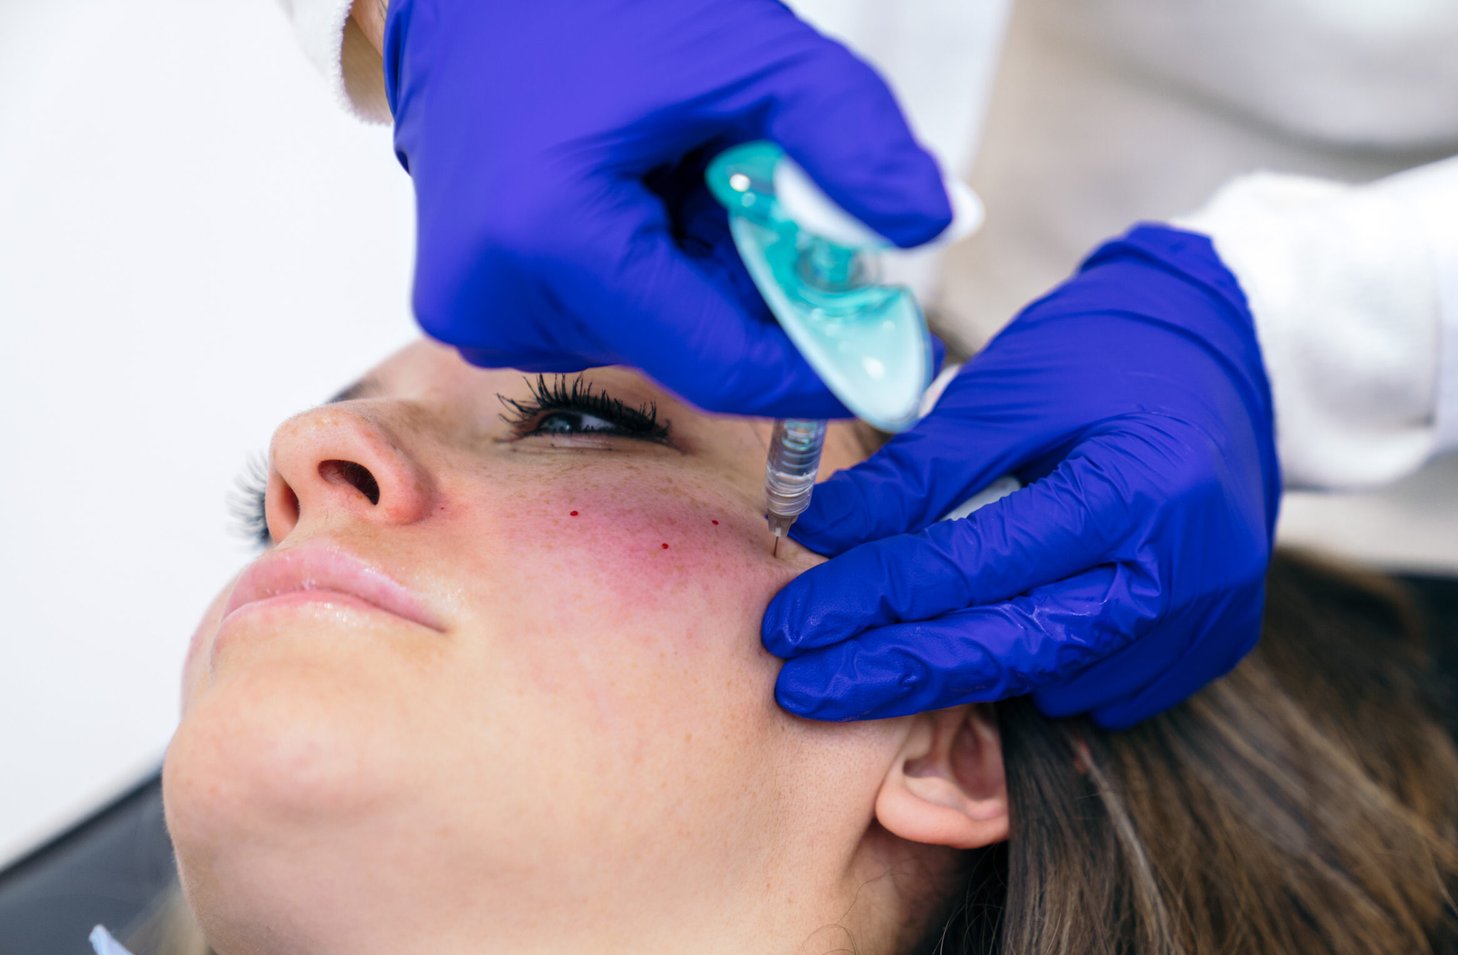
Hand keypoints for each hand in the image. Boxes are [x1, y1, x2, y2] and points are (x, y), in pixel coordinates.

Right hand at [382, 0, 951, 415]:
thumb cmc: (587, 4)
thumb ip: (848, 137)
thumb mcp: (742, 50)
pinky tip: (639, 202)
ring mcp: (482, 315)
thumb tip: (931, 224)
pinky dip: (659, 277)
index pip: (721, 367)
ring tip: (681, 179)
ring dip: (706, 281)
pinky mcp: (480, 311)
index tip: (895, 356)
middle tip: (778, 202)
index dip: (819, 369)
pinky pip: (614, 324)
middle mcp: (499, 300)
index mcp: (551, 238)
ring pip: (659, 342)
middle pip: (694, 354)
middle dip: (762, 295)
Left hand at [762, 226, 1280, 727]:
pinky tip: (981, 642)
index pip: (975, 566)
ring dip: (961, 673)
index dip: (872, 600)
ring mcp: (1206, 618)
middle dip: (895, 675)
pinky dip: (1031, 673)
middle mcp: (1183, 571)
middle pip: (1013, 648)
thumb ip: (921, 471)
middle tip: (802, 687)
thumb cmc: (1107, 355)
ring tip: (876, 656)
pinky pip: (1098, 689)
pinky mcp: (1210, 644)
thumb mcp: (1008, 388)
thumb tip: (823, 534)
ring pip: (1050, 680)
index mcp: (1136, 488)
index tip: (791, 625)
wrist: (1229, 354)